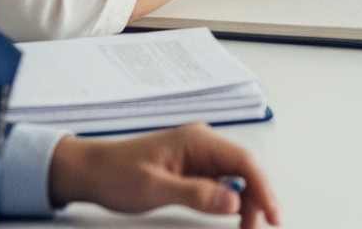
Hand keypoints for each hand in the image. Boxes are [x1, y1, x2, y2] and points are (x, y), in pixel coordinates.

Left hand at [48, 124, 278, 227]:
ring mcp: (198, 156)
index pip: (244, 162)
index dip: (264, 189)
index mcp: (198, 141)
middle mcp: (203, 144)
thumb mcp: (155, 188)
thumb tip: (234, 200)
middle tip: (261, 228)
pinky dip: (231, 202)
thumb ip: (196, 193)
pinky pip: (221, 184)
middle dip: (258, 199)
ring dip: (247, 203)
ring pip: (236, 179)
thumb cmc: (115, 174)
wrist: (88, 171)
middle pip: (245, 170)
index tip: (273, 215)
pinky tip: (233, 218)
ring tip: (248, 228)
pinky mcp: (192, 170)